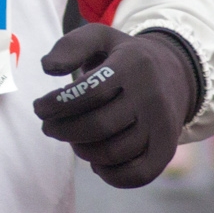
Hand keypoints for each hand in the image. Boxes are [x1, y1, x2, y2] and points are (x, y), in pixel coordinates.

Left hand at [33, 23, 199, 188]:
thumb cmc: (124, 57)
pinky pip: (137, 175)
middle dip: (63, 130)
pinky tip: (95, 161)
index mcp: (132, 65)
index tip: (39, 108)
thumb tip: (47, 67)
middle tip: (48, 127)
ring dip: (82, 151)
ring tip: (71, 139)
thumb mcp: (101, 37)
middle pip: (98, 125)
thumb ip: (71, 45)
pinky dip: (110, 175)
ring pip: (113, 152)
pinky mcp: (167, 149)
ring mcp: (162, 125)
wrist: (174, 72)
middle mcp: (150, 96)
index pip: (90, 91)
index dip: (58, 103)